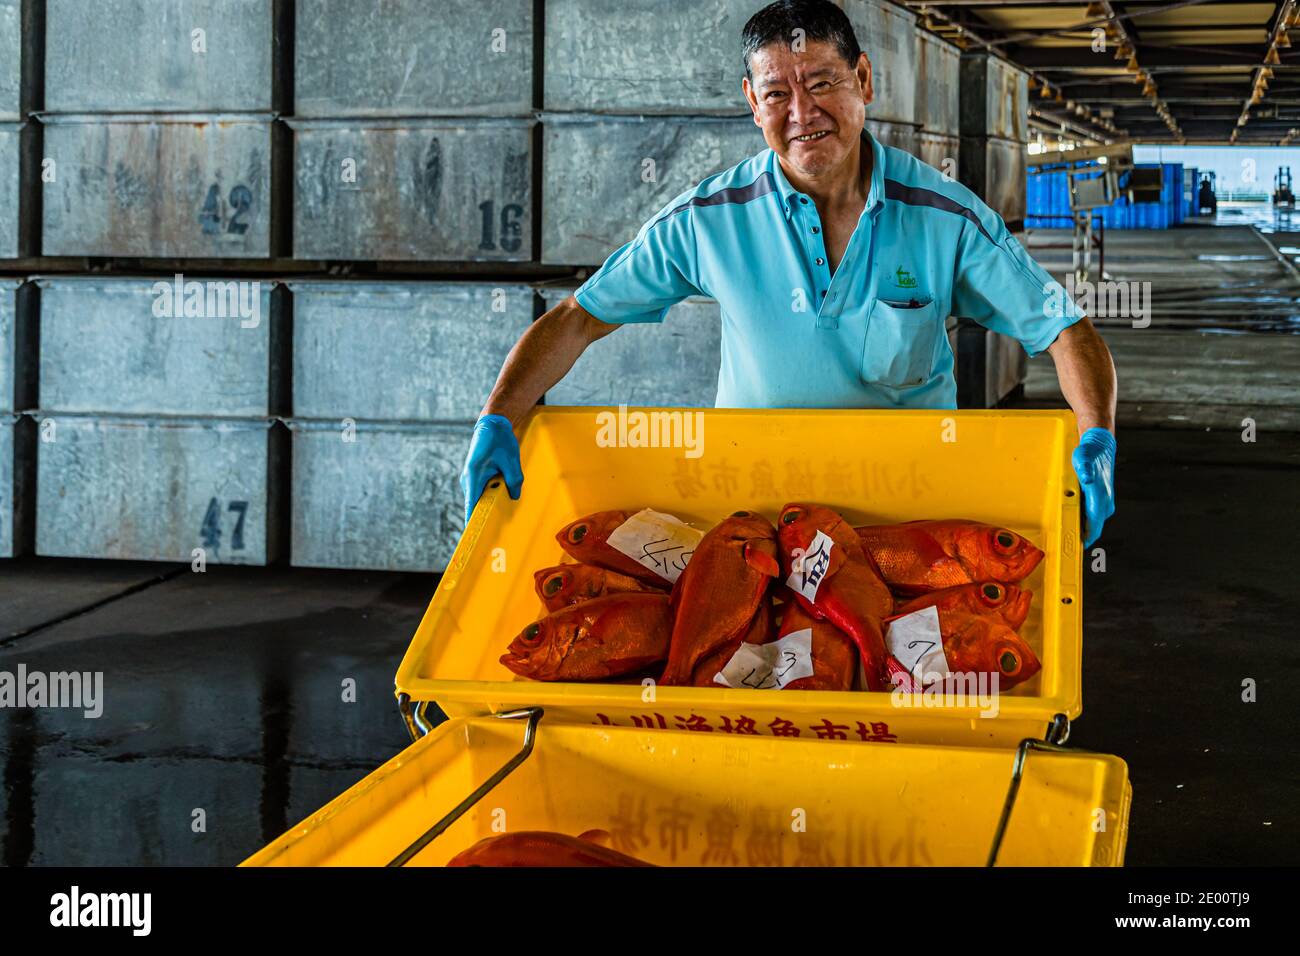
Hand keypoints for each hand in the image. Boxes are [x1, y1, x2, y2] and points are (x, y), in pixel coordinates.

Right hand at [460, 414, 522, 524]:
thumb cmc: (499, 440)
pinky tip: (504, 494)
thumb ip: (513, 480)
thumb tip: (514, 496)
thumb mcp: (511, 461)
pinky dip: (491, 495)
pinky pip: (482, 491)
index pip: (471, 506)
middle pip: (476, 505)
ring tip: (505, 510)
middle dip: (487, 515)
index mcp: (473, 476)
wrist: (492, 424)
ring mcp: (470, 479)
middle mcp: (468, 480)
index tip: (475, 538)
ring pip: (480, 497)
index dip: (472, 523)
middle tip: (500, 529)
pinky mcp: (475, 477)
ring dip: (491, 503)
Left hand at [1071, 427, 1114, 548]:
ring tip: (1065, 536)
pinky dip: (1082, 521)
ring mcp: (1103, 502)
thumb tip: (1088, 479)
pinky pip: (1090, 516)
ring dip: (1081, 529)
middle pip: (1093, 528)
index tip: (1076, 551)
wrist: (1101, 447)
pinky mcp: (1100, 500)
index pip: (1094, 525)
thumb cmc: (1089, 454)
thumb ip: (1084, 469)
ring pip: (1092, 522)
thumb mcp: (1083, 458)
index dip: (1086, 539)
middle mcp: (1105, 503)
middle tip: (1065, 547)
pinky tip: (1071, 521)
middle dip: (1081, 538)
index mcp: (1100, 497)